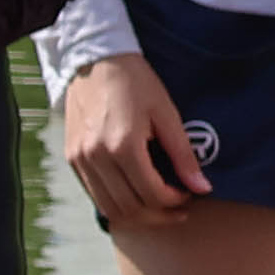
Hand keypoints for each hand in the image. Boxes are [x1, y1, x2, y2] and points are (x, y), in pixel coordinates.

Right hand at [58, 51, 207, 230]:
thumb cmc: (136, 82)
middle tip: (178, 208)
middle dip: (159, 215)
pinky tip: (135, 193)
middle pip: (130, 209)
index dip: (175, 201)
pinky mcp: (72, 158)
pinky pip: (94, 195)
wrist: (96, 59)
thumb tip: (202, 188)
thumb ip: (183, 155)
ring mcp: (80, 159)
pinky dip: (116, 203)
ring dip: (137, 215)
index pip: (152, 195)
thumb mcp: (166, 114)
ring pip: (110, 208)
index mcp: (123, 145)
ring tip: (158, 206)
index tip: (188, 194)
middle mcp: (97, 157)